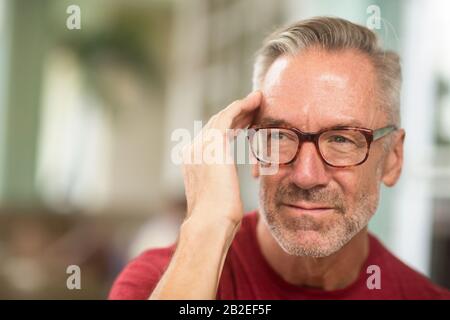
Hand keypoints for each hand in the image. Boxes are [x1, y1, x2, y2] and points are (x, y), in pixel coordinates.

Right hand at [181, 91, 261, 226]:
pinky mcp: (213, 144)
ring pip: (223, 117)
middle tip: (255, 108)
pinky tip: (255, 101)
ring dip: (242, 108)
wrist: (210, 224)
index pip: (212, 137)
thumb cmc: (219, 220)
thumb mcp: (219, 197)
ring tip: (258, 101)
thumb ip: (221, 184)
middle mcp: (193, 151)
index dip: (230, 128)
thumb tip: (227, 189)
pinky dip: (242, 106)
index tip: (246, 124)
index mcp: (193, 162)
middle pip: (216, 124)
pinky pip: (228, 116)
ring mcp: (200, 146)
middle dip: (237, 115)